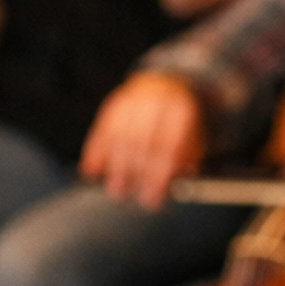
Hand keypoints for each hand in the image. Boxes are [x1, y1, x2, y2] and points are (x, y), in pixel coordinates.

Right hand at [79, 73, 204, 205]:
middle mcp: (155, 102)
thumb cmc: (180, 125)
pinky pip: (101, 130)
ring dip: (115, 167)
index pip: (168, 145)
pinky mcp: (113, 105)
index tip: (152, 198)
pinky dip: (94, 153)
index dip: (158, 176)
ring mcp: (132, 101)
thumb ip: (184, 163)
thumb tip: (170, 189)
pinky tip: (91, 172)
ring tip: (116, 191)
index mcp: (180, 110)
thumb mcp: (193, 140)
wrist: (167, 86)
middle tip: (130, 196)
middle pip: (141, 140)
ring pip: (119, 135)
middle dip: (133, 172)